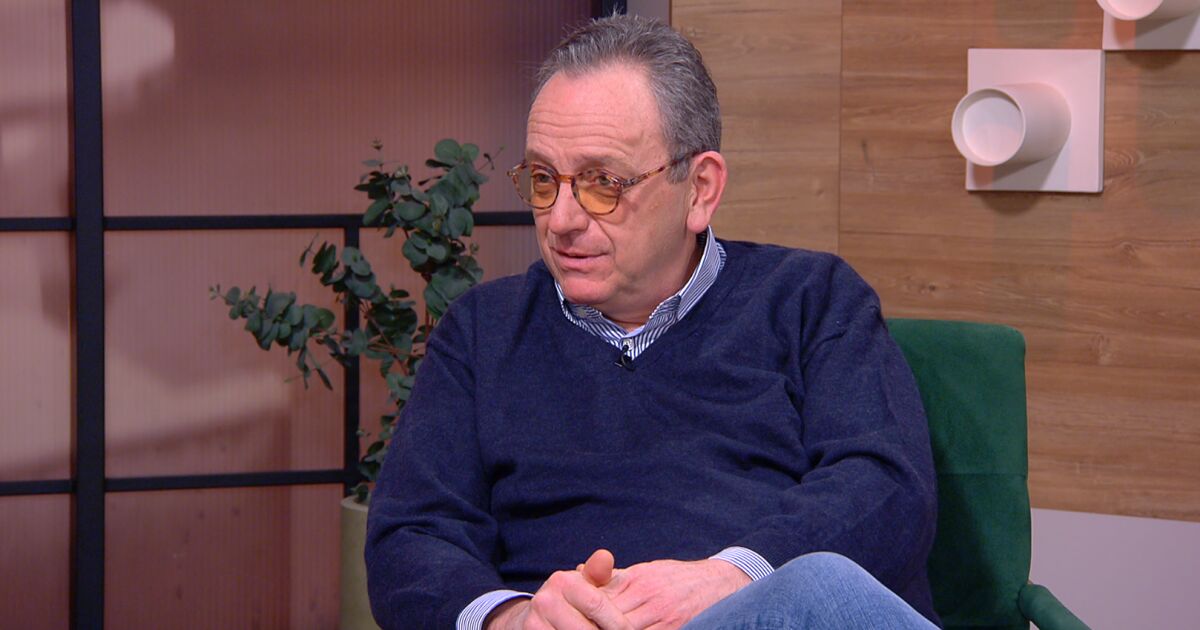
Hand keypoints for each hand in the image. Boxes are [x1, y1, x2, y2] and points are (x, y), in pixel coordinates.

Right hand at [485, 550, 631, 629]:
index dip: (618, 623)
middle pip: (588, 629)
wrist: (529, 620)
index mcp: (562, 582)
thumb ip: (598, 573)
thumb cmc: (567, 602)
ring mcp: (535, 623)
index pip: (597, 604)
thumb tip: (605, 556)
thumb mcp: (582, 585)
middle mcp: (546, 601)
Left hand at [591, 558, 749, 629]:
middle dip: (592, 627)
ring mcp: (663, 617)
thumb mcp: (644, 571)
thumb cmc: (676, 578)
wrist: (719, 583)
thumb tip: (578, 570)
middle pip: (610, 620)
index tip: (568, 621)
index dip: (583, 614)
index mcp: (637, 581)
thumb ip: (611, 576)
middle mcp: (649, 598)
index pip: (600, 601)